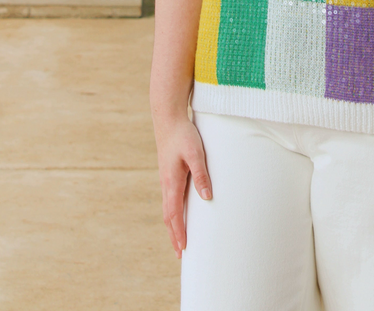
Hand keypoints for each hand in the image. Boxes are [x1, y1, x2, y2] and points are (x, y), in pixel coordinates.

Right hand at [154, 114, 212, 258]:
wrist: (168, 119)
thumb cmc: (184, 135)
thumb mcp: (196, 153)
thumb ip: (201, 174)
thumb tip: (207, 197)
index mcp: (172, 182)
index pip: (174, 214)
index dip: (178, 232)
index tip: (183, 249)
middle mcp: (166, 184)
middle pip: (168, 216)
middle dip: (174, 235)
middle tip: (181, 254)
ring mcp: (166, 179)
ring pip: (168, 208)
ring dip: (173, 225)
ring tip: (179, 240)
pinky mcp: (169, 174)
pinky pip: (170, 199)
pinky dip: (173, 213)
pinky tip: (178, 214)